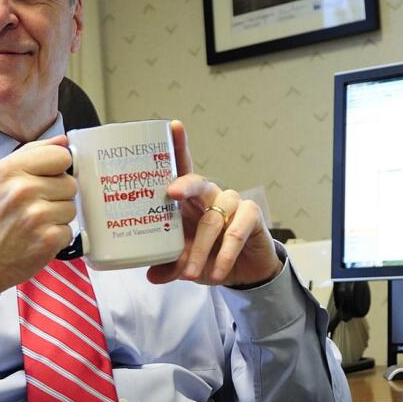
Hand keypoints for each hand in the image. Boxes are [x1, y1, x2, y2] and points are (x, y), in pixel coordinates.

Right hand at [0, 137, 76, 292]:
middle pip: (69, 183)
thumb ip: (31, 154)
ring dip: (57, 217)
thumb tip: (63, 141)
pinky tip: (36, 238)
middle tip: (35, 206)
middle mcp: (22, 190)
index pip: (61, 156)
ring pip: (71, 207)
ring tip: (33, 223)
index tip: (49, 178)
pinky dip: (56, 237)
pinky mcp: (47, 240)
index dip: (59, 168)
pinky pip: (69, 231)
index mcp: (8, 170)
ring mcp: (36, 216)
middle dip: (57, 195)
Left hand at [146, 121, 280, 288]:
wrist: (242, 272)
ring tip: (189, 274)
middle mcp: (209, 195)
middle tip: (171, 194)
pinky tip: (217, 272)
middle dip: (183, 186)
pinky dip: (224, 255)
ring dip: (200, 249)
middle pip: (197, 183)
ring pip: (213, 219)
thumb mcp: (184, 263)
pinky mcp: (251, 217)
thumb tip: (151, 276)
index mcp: (189, 199)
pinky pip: (235, 233)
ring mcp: (232, 203)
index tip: (173, 126)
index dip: (178, 146)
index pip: (182, 168)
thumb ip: (168, 265)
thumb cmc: (207, 256)